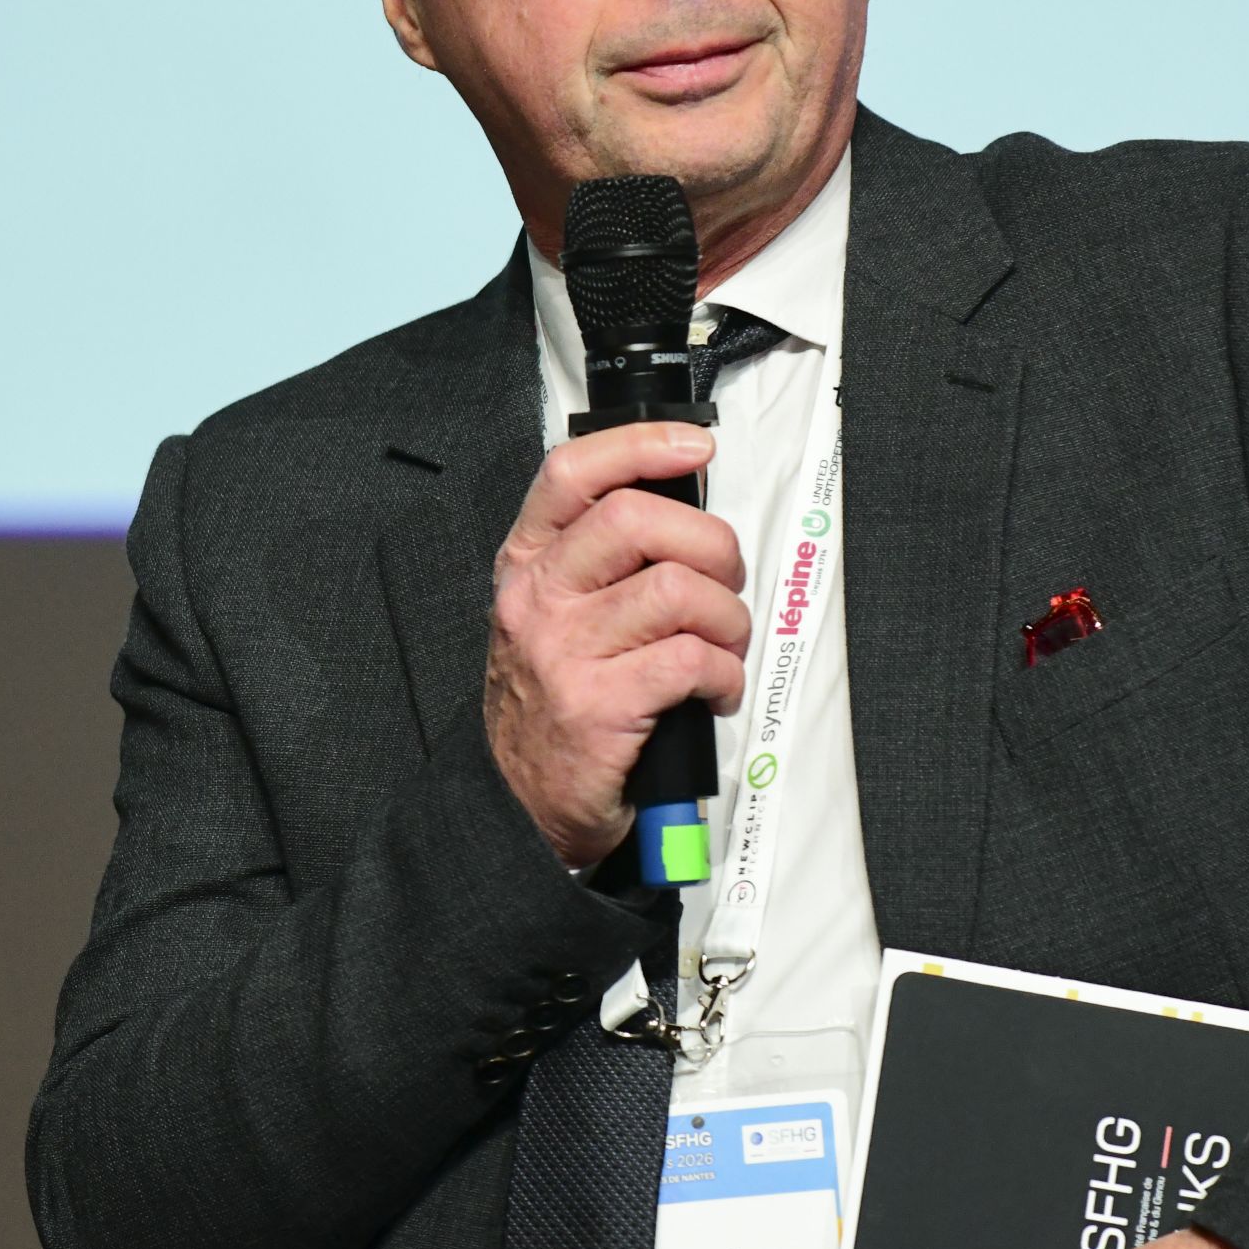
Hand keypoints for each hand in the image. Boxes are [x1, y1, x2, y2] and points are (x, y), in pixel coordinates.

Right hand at [484, 424, 749, 868]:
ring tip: (722, 645)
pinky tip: (715, 690)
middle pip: (640, 519)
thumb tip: (688, 519)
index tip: (693, 446)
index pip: (574, 474)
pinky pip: (693, 660)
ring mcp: (565, 651)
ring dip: (727, 618)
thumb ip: (603, 563)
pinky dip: (725, 674)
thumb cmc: (556, 703)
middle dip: (711, 544)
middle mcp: (539, 599)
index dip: (641, 444)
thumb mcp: (554, 617)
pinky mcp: (598, 705)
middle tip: (724, 580)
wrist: (521, 804)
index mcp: (529, 566)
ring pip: (679, 590)